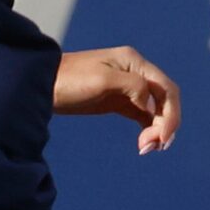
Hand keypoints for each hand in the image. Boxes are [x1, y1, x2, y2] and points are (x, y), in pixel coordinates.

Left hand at [53, 44, 180, 153]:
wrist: (39, 85)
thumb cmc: (68, 79)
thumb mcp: (101, 80)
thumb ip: (131, 86)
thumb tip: (149, 102)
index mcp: (134, 62)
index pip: (165, 88)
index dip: (170, 114)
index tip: (163, 138)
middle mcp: (135, 72)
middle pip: (163, 100)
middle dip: (164, 124)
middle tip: (151, 147)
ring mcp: (127, 87)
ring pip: (155, 109)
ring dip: (157, 129)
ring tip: (146, 148)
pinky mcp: (117, 101)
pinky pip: (142, 114)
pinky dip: (147, 128)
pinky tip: (144, 143)